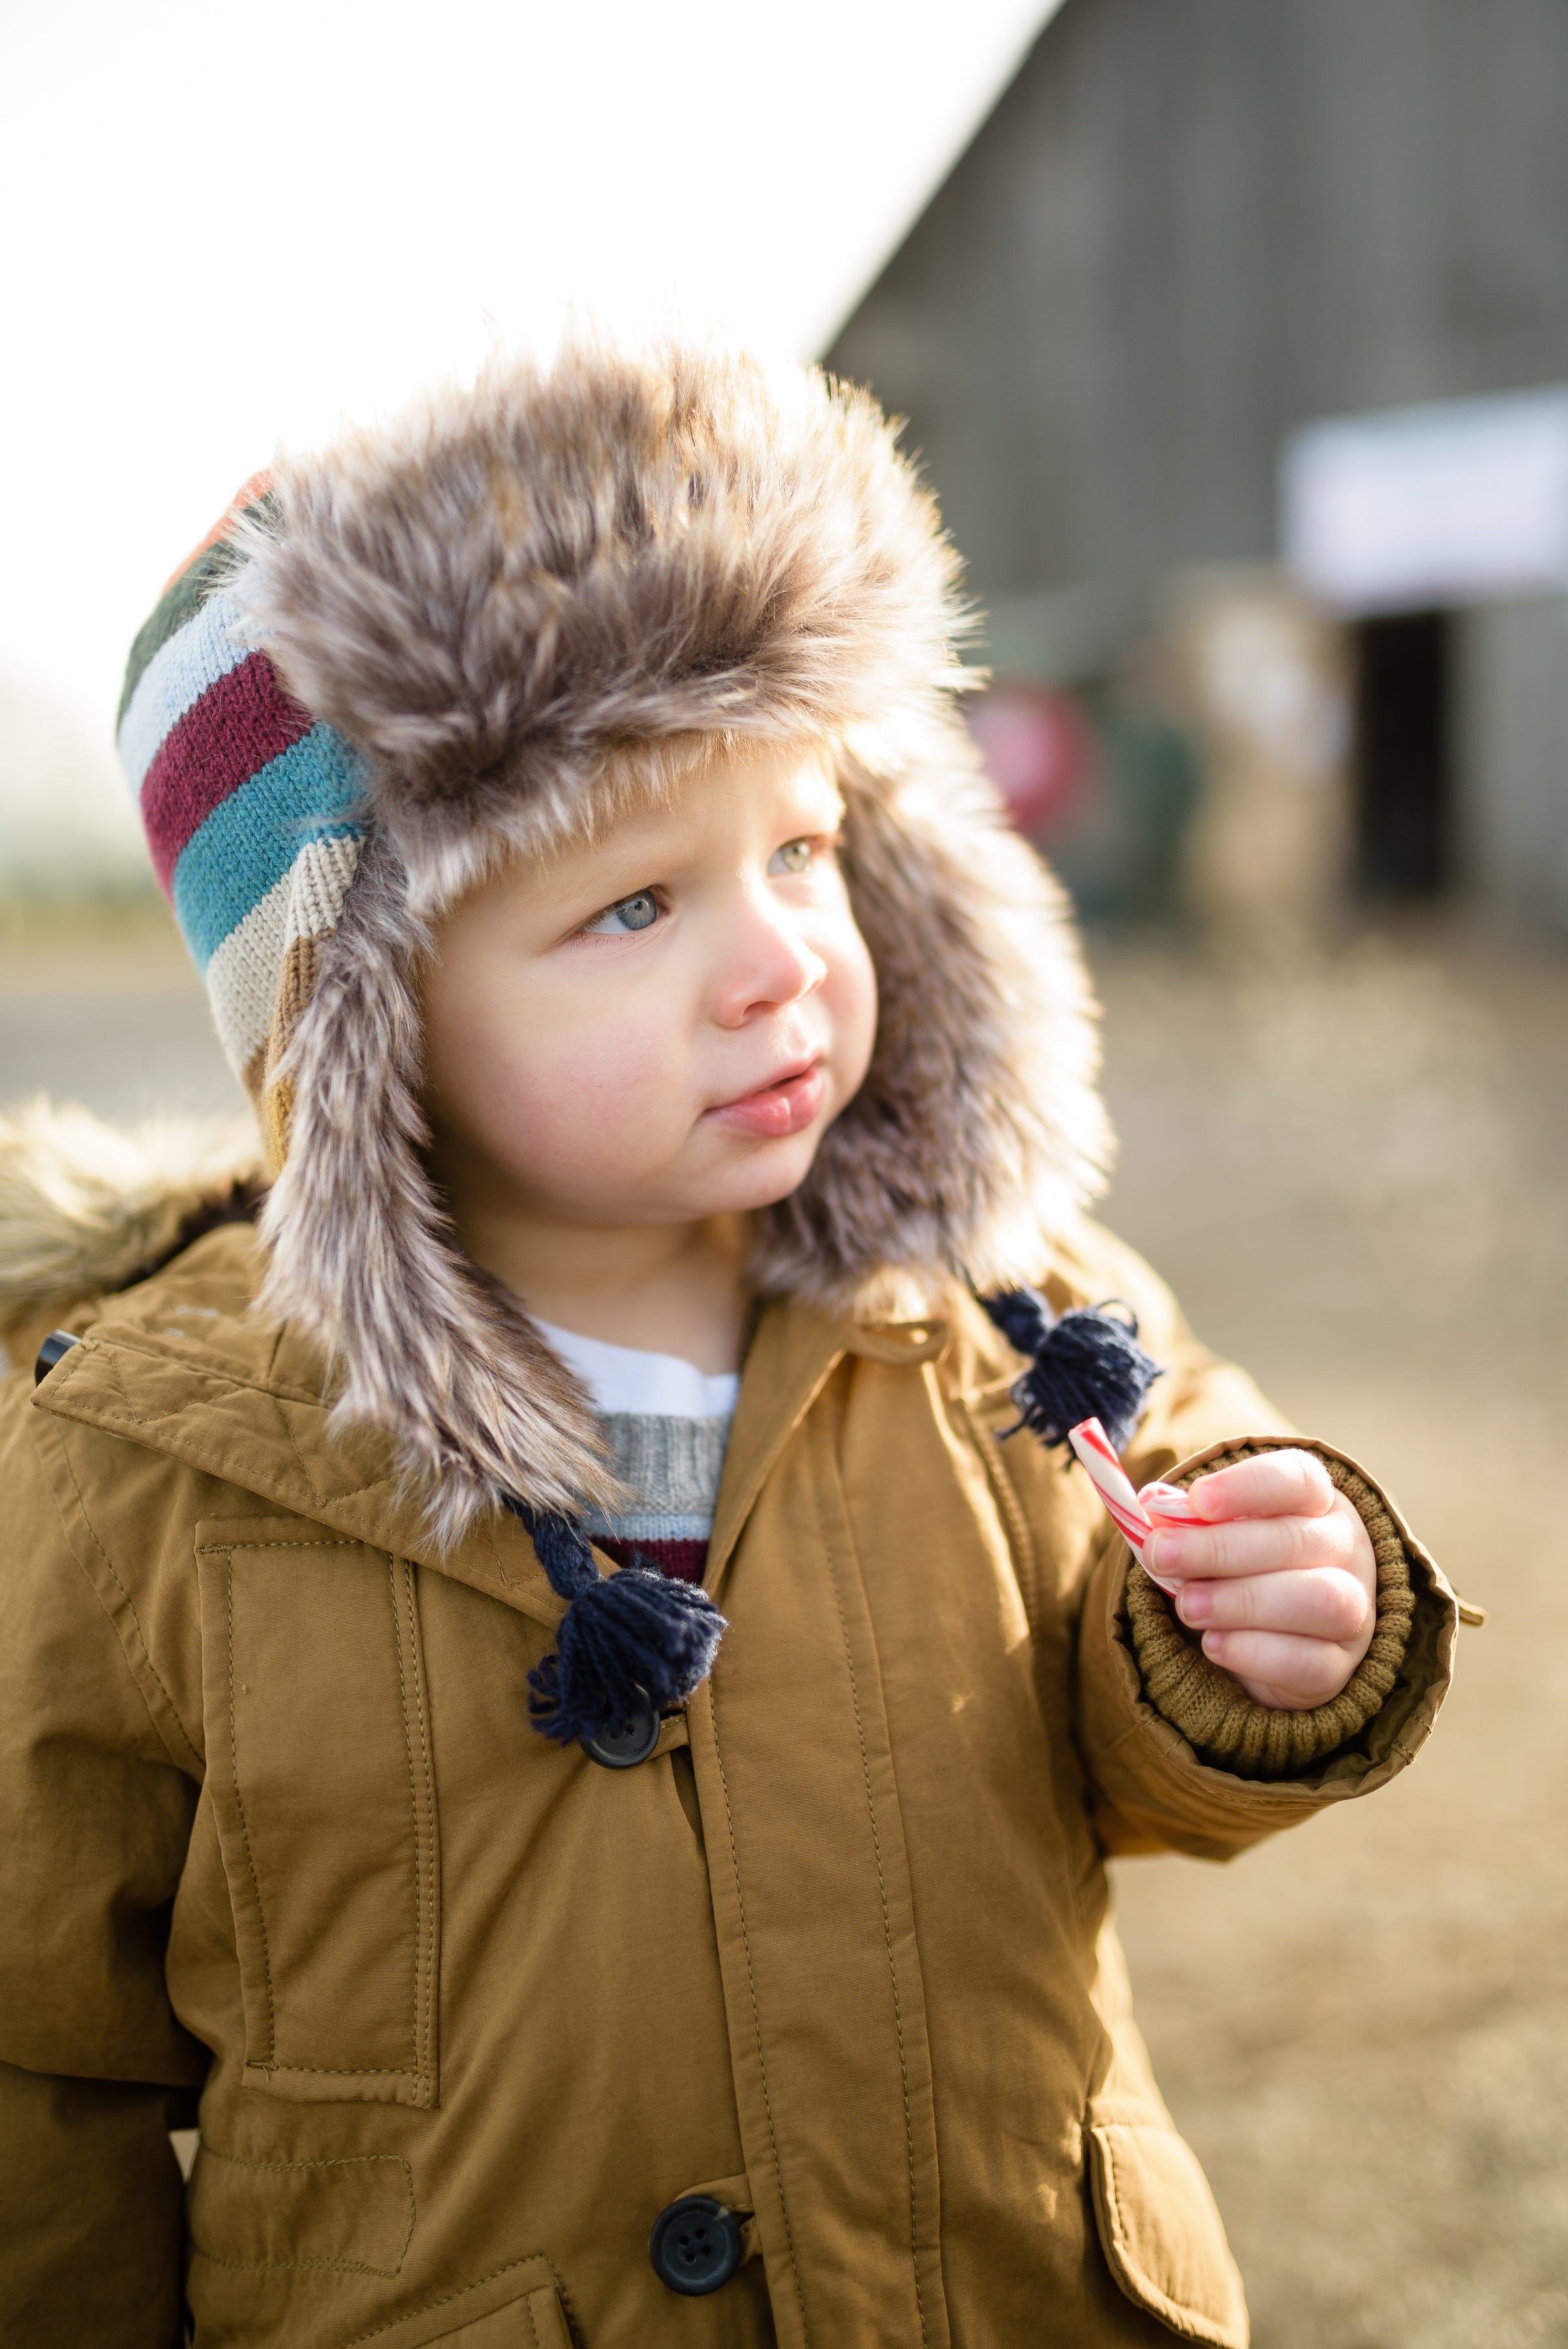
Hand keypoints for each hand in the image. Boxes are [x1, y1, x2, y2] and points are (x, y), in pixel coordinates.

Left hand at [1142, 1450, 1375, 1709]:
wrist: (1280, 1638)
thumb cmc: (1241, 1567)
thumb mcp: (1215, 1534)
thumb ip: (1187, 1521)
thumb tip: (1152, 1508)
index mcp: (1317, 1502)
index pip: (1298, 1480)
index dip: (1248, 1486)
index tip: (1197, 1499)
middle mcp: (1345, 1550)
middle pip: (1295, 1540)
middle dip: (1220, 1549)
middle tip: (1162, 1556)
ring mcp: (1354, 1609)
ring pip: (1318, 1600)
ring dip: (1241, 1602)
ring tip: (1189, 1606)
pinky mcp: (1339, 1667)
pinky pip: (1309, 1662)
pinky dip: (1254, 1653)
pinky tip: (1214, 1644)